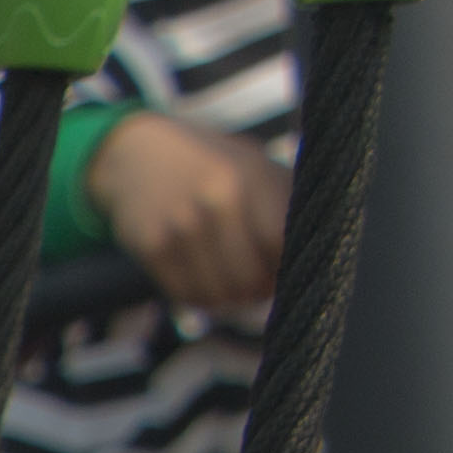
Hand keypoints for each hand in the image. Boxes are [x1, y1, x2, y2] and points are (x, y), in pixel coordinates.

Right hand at [87, 110, 288, 316]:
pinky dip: (201, 297)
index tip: (286, 273)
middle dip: (257, 291)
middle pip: (249, 279)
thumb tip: (314, 256)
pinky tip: (205, 280)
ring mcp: (181, 226)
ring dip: (230, 300)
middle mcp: (217, 200)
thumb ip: (283, 202)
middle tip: (258, 286)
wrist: (137, 153)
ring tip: (233, 284)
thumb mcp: (253, 165)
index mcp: (251, 177)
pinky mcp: (153, 247)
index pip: (281, 246)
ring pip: (219, 295)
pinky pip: (187, 295)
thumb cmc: (212, 164)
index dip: (286, 270)